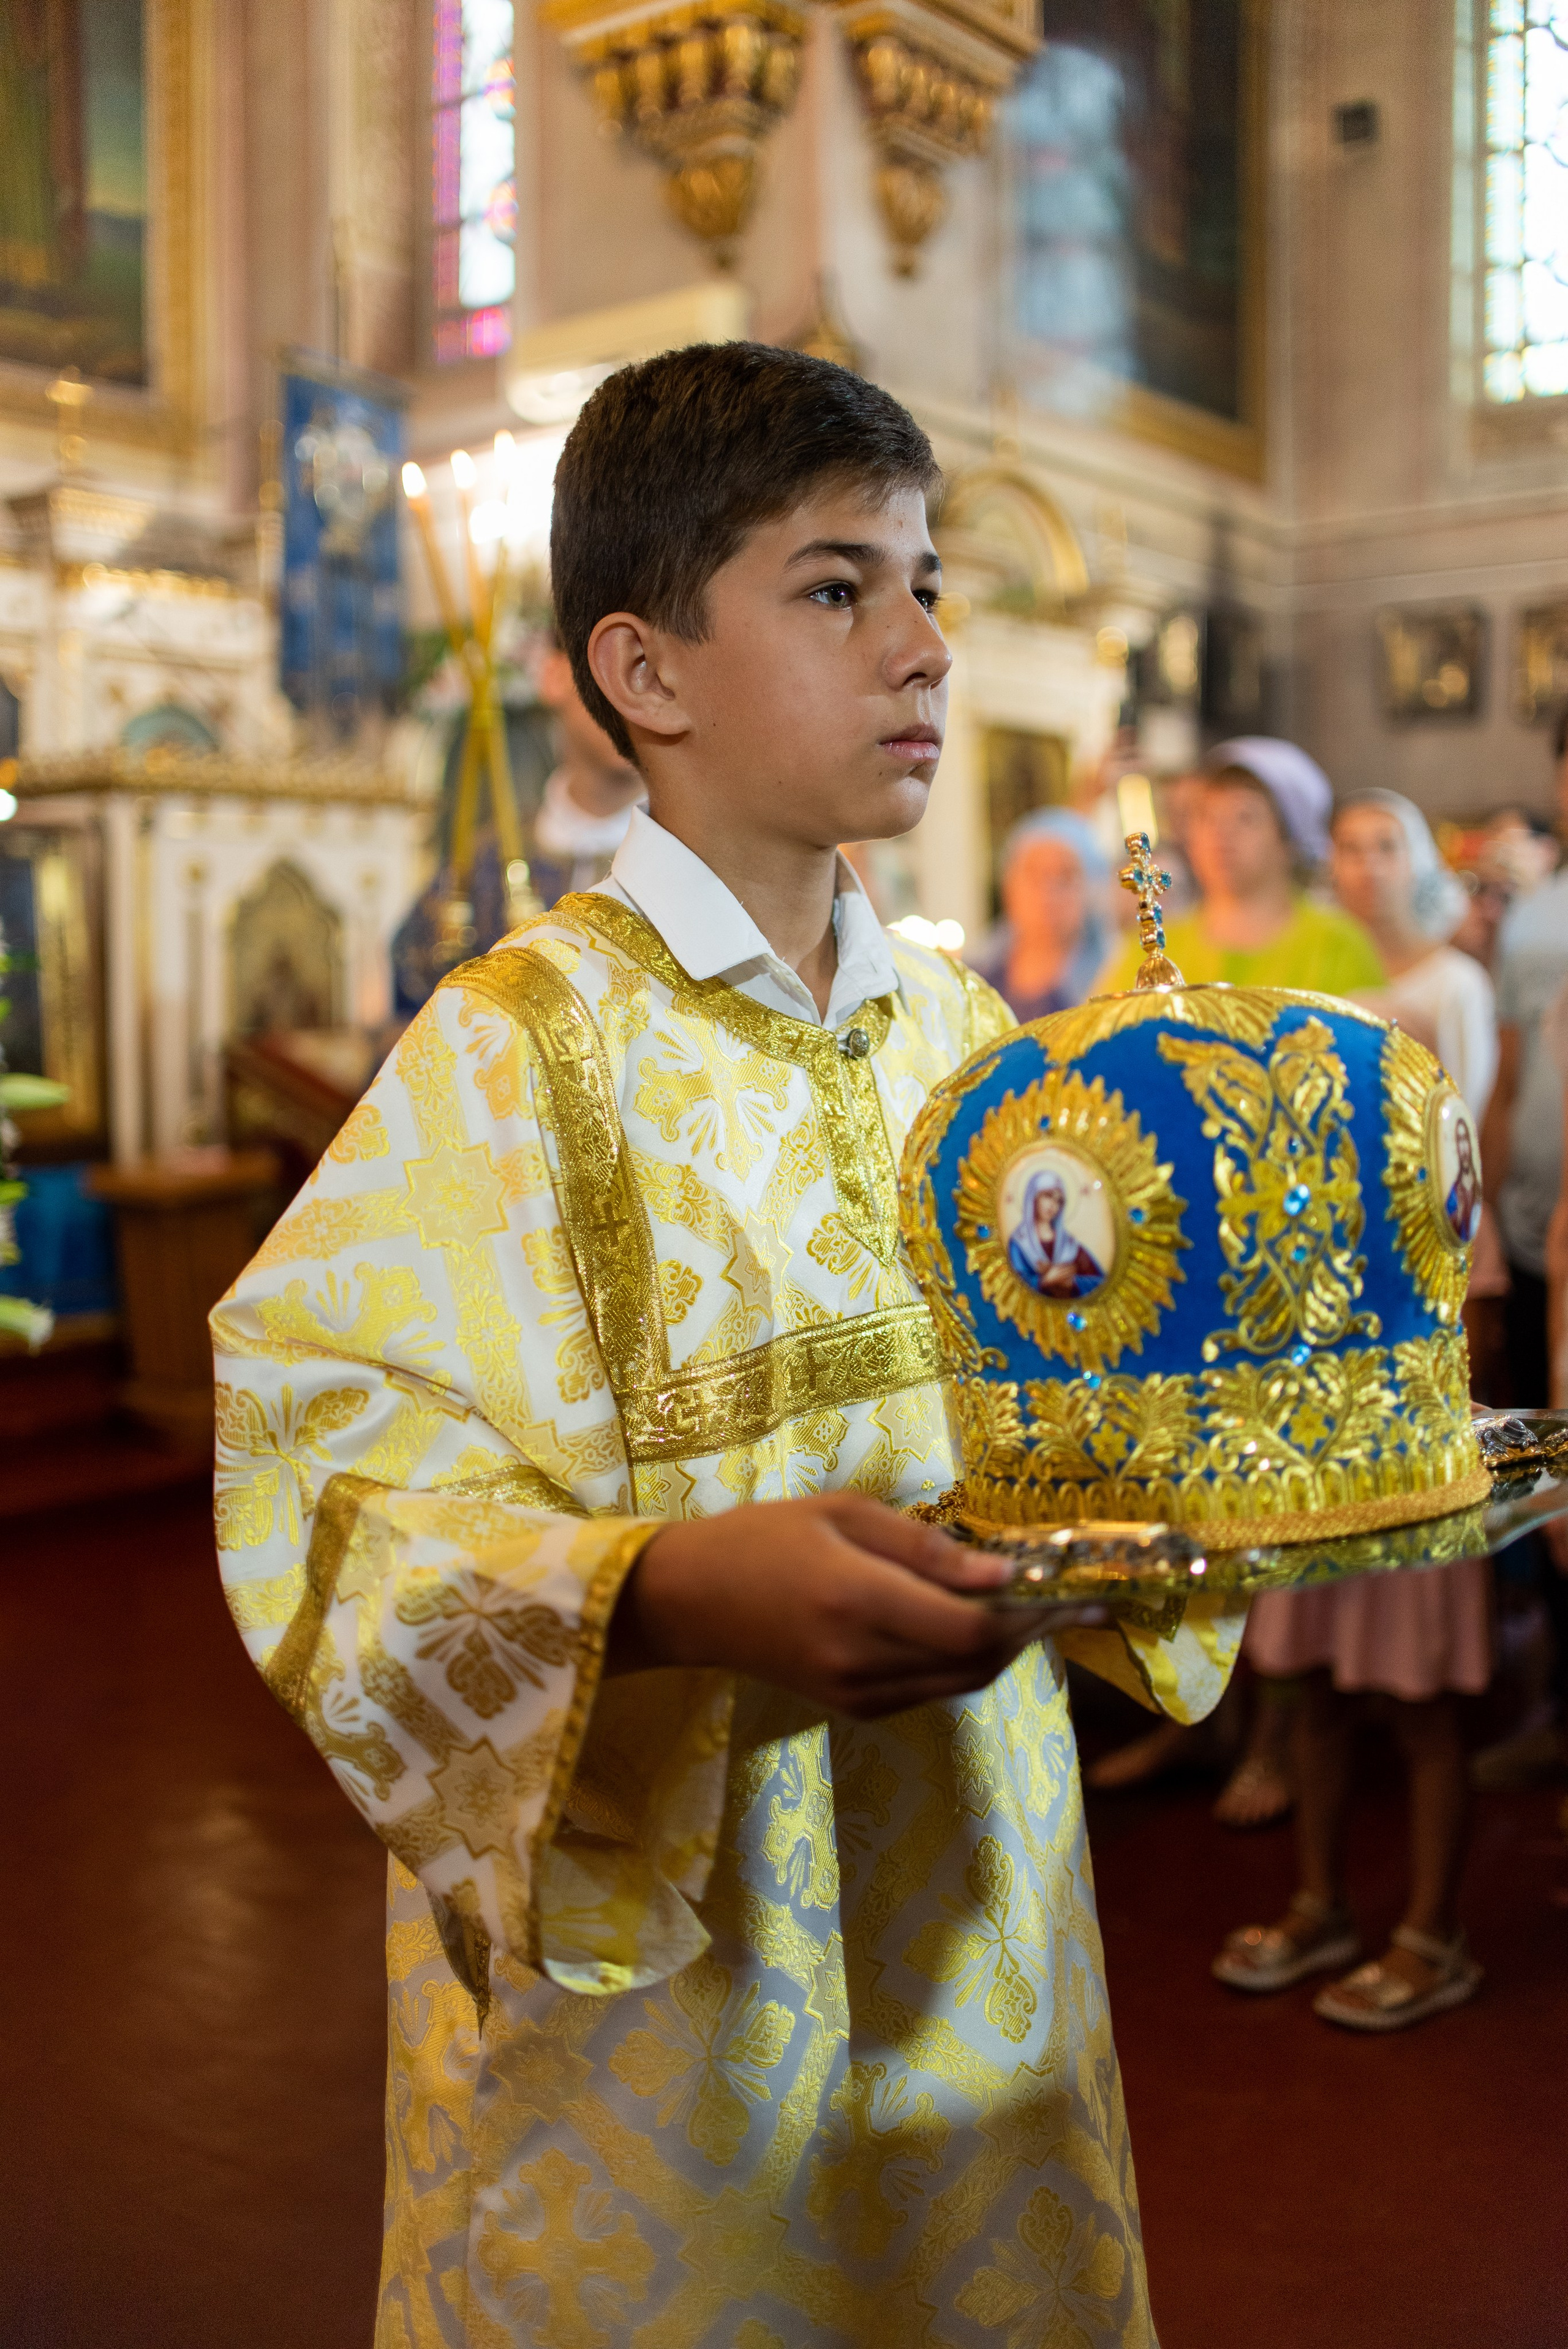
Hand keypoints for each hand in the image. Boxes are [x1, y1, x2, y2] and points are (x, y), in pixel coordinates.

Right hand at [607, 1492, 1106, 1719]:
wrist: (690, 1602)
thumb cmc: (763, 1538)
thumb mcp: (843, 1513)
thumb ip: (924, 1547)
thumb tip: (1002, 1572)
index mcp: (859, 1601)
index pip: (972, 1628)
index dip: (1032, 1613)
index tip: (1073, 1588)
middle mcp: (864, 1660)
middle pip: (979, 1663)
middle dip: (1030, 1631)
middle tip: (1062, 1595)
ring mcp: (860, 1694)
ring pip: (962, 1682)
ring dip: (1001, 1648)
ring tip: (1022, 1605)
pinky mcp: (854, 1709)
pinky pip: (932, 1689)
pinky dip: (962, 1660)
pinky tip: (964, 1624)